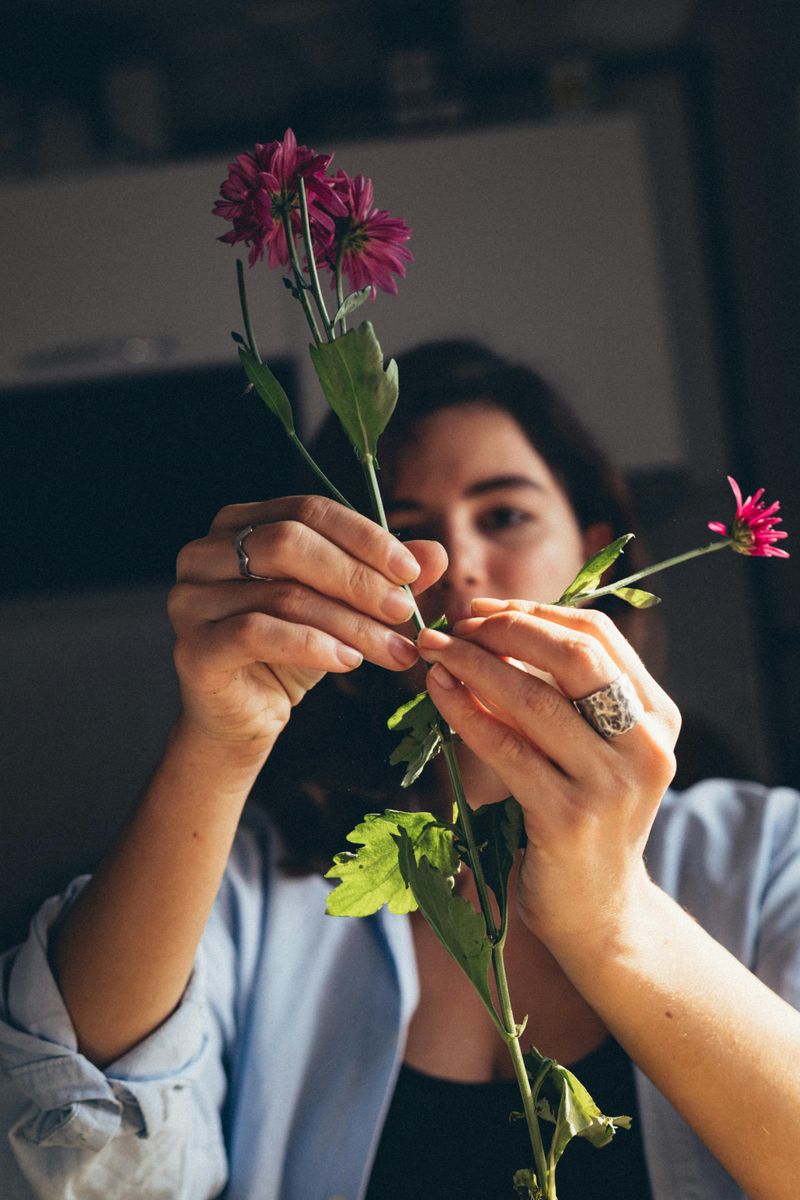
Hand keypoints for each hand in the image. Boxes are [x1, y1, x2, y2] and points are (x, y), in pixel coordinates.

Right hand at [168, 496, 446, 754]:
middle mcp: (203, 553)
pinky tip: (349, 661)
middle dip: (358, 578)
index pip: (308, 510)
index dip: (365, 538)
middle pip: (290, 543)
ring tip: (393, 649)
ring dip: (350, 623)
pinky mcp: (194, 648)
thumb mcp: (342, 608)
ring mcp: (190, 599)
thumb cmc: (292, 653)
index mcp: (237, 524)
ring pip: (284, 595)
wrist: (244, 719)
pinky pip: (258, 634)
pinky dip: (313, 645)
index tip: (413, 573)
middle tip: (406, 612)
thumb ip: (381, 577)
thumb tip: (436, 553)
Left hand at [417, 599, 679, 953]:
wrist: (599, 912)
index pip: (599, 635)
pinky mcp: (567, 818)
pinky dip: (464, 710)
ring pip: (534, 698)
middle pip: (574, 655)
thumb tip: (488, 626)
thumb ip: (561, 694)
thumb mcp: (590, 750)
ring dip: (474, 663)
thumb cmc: (585, 818)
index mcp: (657, 716)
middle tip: (455, 625)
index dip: (535, 611)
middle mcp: (645, 745)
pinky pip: (505, 747)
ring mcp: (610, 784)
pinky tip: (437, 692)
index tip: (483, 608)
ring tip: (434, 650)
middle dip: (506, 628)